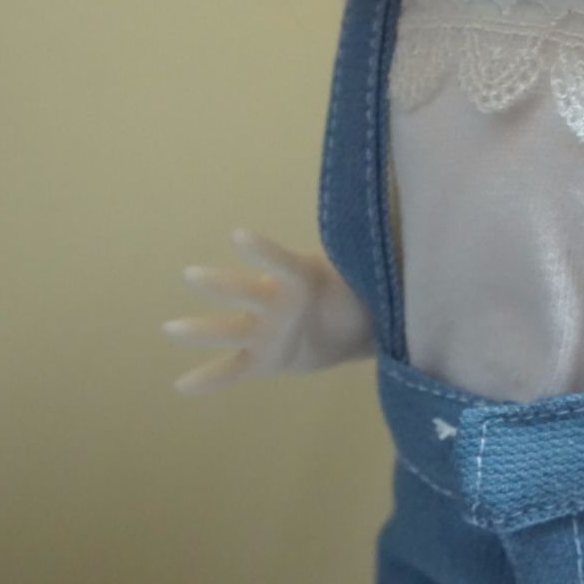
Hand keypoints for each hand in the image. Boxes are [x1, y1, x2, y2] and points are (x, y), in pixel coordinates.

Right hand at [162, 229, 371, 394]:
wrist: (356, 321)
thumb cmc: (365, 284)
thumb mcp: (375, 263)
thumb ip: (388, 239)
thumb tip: (414, 195)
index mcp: (301, 278)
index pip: (279, 262)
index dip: (262, 251)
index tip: (238, 236)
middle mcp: (277, 302)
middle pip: (245, 293)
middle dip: (220, 286)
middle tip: (190, 275)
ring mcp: (266, 331)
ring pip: (229, 330)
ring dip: (201, 331)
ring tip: (169, 330)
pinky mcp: (266, 360)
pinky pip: (233, 371)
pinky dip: (209, 379)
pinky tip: (180, 388)